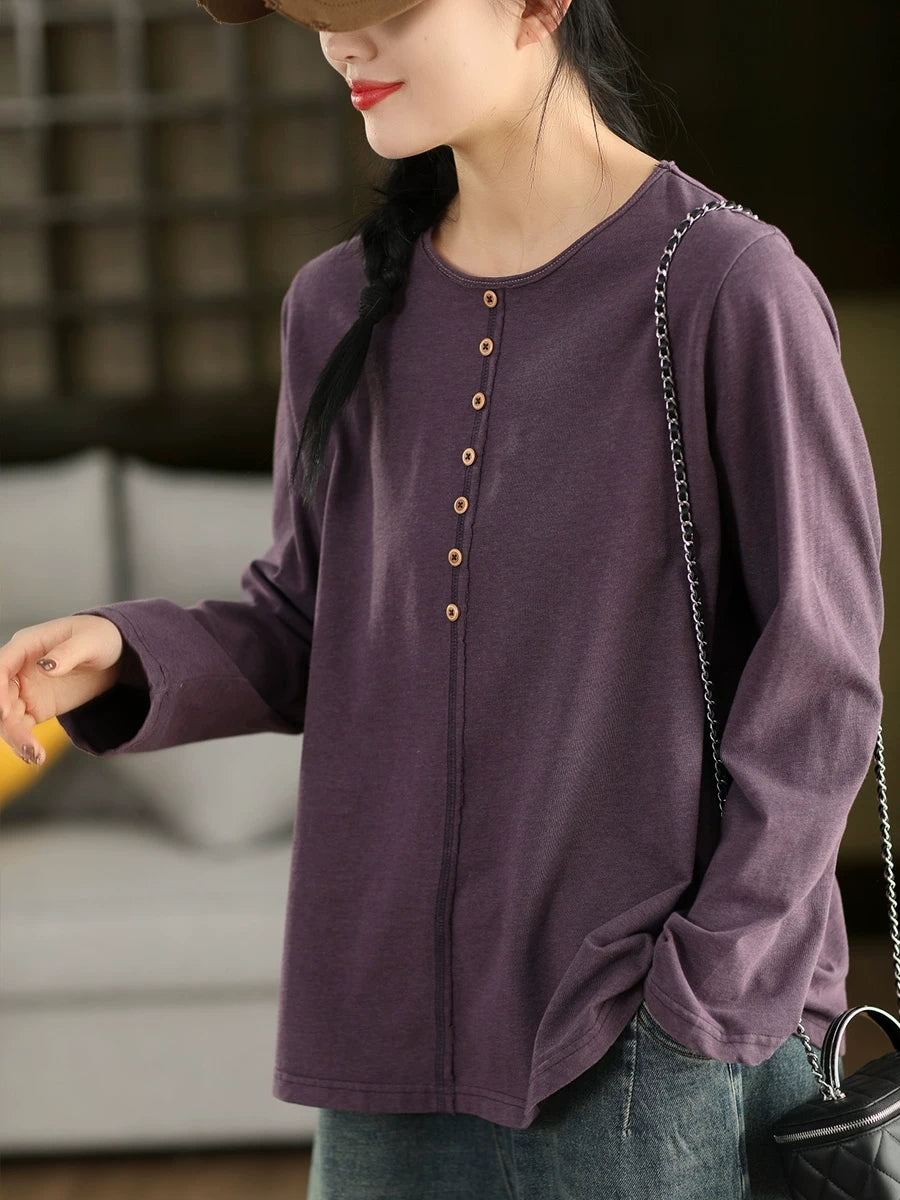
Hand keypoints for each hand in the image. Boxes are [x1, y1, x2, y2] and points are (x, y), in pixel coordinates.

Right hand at [0, 616, 124, 764]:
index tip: (6, 711)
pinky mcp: (35, 708)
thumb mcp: (90, 641)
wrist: (114, 654)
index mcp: (26, 645)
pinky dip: (25, 743)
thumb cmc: (100, 636)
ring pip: (8, 717)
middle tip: (26, 742)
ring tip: (35, 756)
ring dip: (16, 738)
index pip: (2, 666)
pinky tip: (35, 757)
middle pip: (1, 697)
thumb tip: (48, 666)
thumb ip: (68, 653)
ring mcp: (25, 690)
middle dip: (7, 721)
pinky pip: (22, 728)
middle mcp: (19, 669)